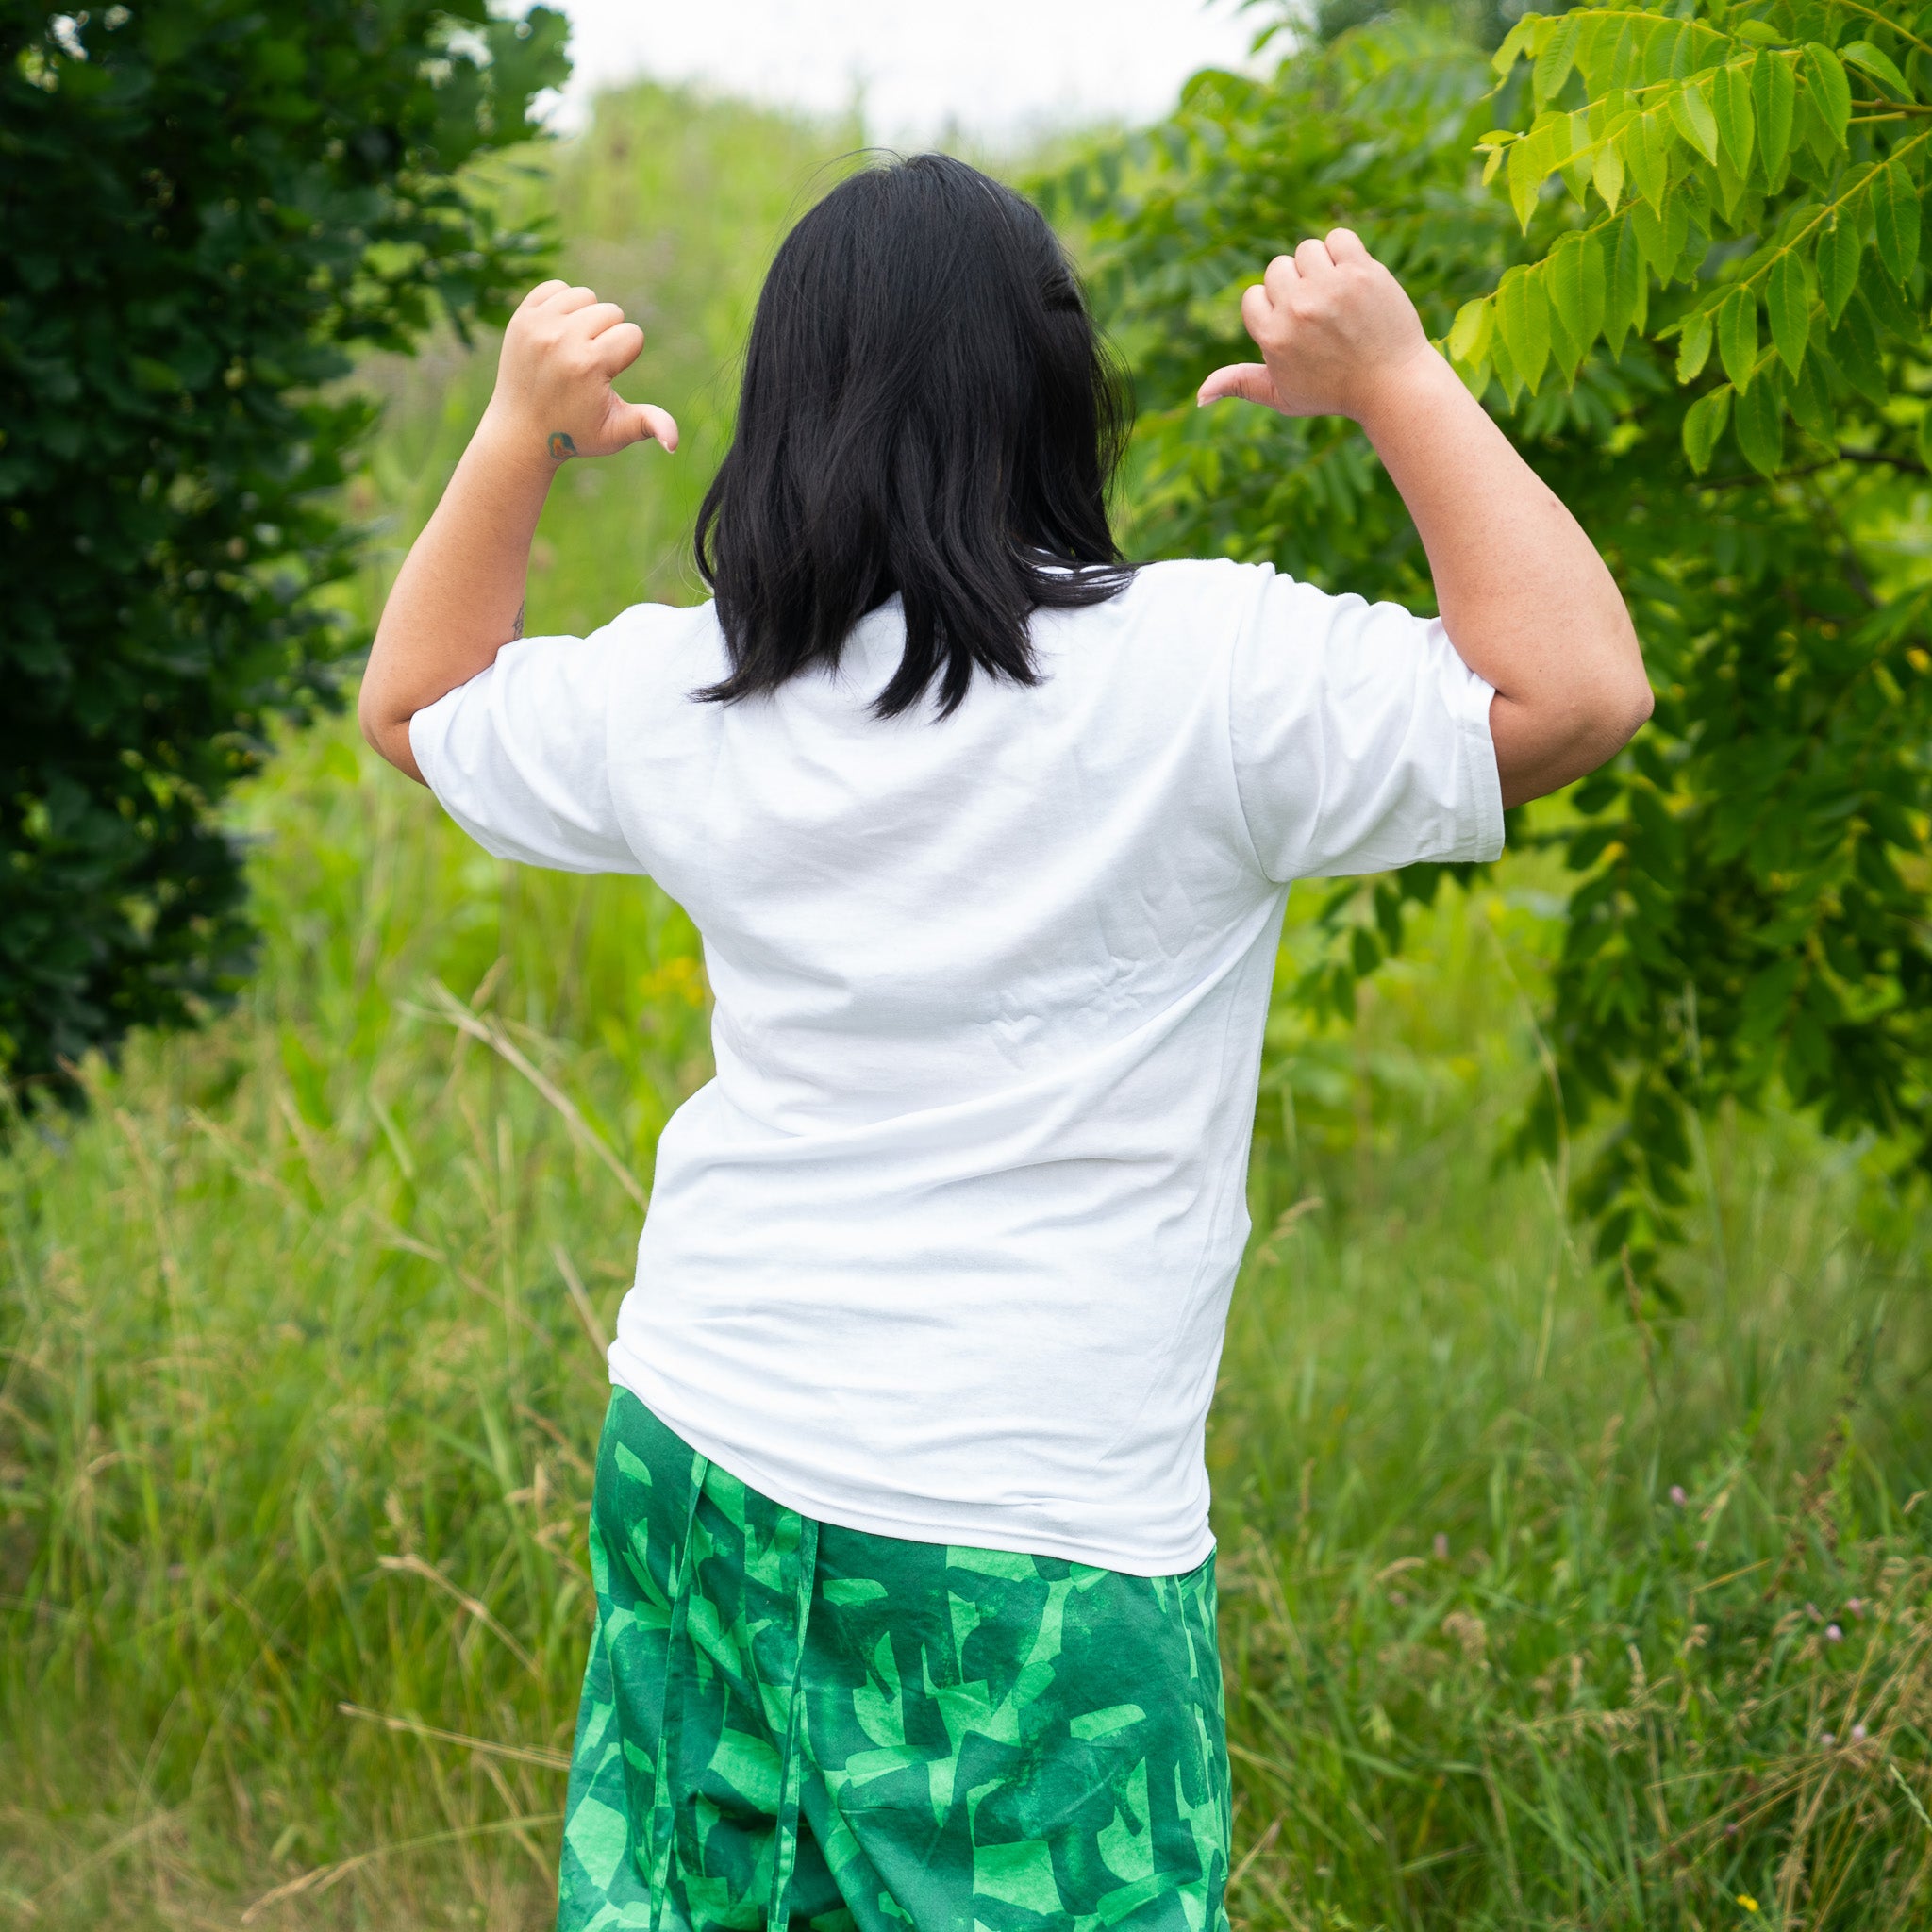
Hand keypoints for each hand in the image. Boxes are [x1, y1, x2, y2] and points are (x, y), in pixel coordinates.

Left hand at [484, 280, 679, 462]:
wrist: (520, 431)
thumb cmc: (576, 433)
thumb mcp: (616, 433)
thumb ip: (650, 425)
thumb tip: (675, 443)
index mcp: (589, 365)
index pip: (632, 334)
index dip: (625, 356)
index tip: (605, 376)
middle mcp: (562, 340)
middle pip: (612, 311)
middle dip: (608, 336)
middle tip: (588, 366)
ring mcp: (538, 325)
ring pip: (586, 296)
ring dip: (587, 318)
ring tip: (574, 347)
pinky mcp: (521, 316)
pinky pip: (556, 288)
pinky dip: (562, 305)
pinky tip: (558, 333)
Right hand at [1196, 229, 1431, 426]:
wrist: (1393, 385)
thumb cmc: (1335, 393)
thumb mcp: (1282, 396)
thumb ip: (1240, 384)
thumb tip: (1199, 396)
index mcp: (1272, 336)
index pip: (1253, 295)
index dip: (1274, 308)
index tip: (1299, 328)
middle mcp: (1296, 309)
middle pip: (1278, 268)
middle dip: (1296, 286)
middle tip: (1322, 314)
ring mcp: (1329, 289)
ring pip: (1307, 250)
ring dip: (1320, 266)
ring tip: (1337, 296)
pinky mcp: (1361, 272)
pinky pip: (1338, 237)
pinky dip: (1344, 252)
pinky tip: (1352, 278)